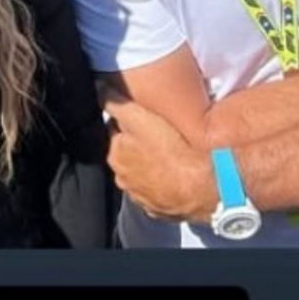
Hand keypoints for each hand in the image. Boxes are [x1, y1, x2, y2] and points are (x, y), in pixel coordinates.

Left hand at [102, 95, 216, 223]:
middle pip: (127, 155)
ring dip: (149, 167)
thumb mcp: (140, 118)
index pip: (115, 132)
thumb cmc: (170, 150)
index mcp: (115, 155)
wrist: (200, 187)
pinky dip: (161, 185)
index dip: (129, 122)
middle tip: (157, 136)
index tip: (143, 118)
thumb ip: (117, 103)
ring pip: (141, 176)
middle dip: (137, 146)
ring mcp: (140, 197)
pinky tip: (174, 177)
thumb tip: (99, 89)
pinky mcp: (158, 210)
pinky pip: (156, 194)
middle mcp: (123, 179)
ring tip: (168, 156)